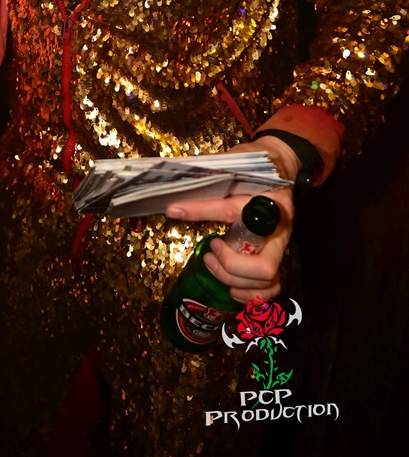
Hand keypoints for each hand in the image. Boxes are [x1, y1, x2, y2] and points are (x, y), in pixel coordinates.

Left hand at [166, 139, 296, 302]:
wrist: (281, 164)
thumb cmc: (254, 162)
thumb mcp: (233, 162)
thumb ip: (210, 175)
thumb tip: (174, 183)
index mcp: (267, 199)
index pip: (231, 210)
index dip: (200, 211)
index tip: (175, 210)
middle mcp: (279, 227)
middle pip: (262, 265)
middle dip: (230, 265)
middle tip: (210, 251)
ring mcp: (282, 244)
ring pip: (266, 280)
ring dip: (234, 280)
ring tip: (212, 264)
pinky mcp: (280, 256)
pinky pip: (271, 288)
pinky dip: (249, 295)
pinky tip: (230, 286)